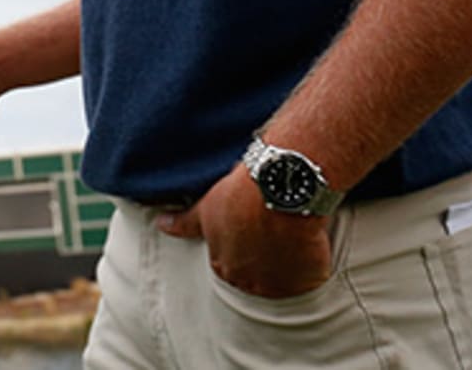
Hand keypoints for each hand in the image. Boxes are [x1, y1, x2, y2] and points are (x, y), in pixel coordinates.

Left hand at [155, 167, 333, 297]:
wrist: (278, 187)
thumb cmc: (240, 192)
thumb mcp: (206, 207)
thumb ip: (185, 222)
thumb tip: (160, 224)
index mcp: (221, 264)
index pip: (229, 264)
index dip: (244, 245)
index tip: (254, 228)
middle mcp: (245, 280)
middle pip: (256, 275)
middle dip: (264, 257)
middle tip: (275, 230)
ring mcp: (276, 284)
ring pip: (284, 279)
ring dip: (289, 263)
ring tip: (294, 234)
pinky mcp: (304, 282)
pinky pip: (309, 279)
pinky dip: (312, 264)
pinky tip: (310, 242)